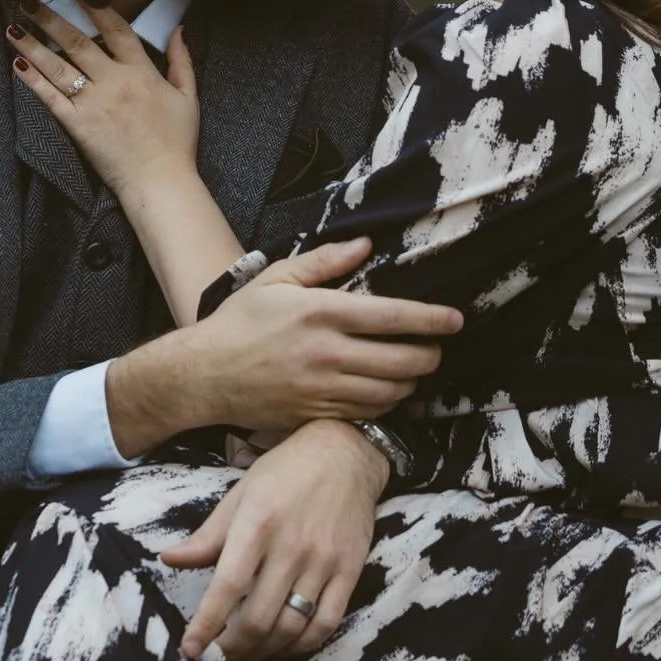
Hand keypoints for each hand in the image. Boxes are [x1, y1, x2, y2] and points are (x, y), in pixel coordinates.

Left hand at [7, 1, 198, 196]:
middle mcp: (114, 81)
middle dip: (51, 19)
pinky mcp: (78, 126)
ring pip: (58, 66)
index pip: (115, 29)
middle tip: (29, 0)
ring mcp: (93, 103)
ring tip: (13, 26)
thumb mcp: (188, 96)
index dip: (94, 6)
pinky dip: (33, 80)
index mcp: (141, 72)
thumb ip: (182, 60)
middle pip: (77, 42)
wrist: (160, 181)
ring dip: (33, 44)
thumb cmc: (177, 142)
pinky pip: (51, 98)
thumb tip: (180, 29)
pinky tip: (17, 64)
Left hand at [164, 420, 386, 660]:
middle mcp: (291, 546)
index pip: (227, 585)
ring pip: (291, 627)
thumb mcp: (241, 493)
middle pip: (259, 617)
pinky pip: (326, 623)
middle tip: (218, 657)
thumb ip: (208, 535)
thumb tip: (167, 559)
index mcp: (257, 523)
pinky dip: (302, 644)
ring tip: (247, 654)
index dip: (206, 624)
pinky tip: (284, 644)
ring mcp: (323, 561)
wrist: (346, 451)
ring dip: (264, 651)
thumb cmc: (286, 469)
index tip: (190, 650)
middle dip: (233, 648)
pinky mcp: (350, 570)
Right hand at [186, 238, 455, 430]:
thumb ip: (325, 261)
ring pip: (389, 392)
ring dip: (411, 382)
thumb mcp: (277, 278)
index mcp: (320, 312)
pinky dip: (386, 403)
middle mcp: (326, 353)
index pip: (392, 317)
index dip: (431, 319)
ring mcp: (322, 389)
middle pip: (401, 361)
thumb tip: (366, 245)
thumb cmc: (240, 321)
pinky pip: (366, 413)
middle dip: (429, 355)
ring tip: (415, 369)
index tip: (455, 319)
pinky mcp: (315, 415)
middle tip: (437, 347)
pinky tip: (387, 390)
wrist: (204, 374)